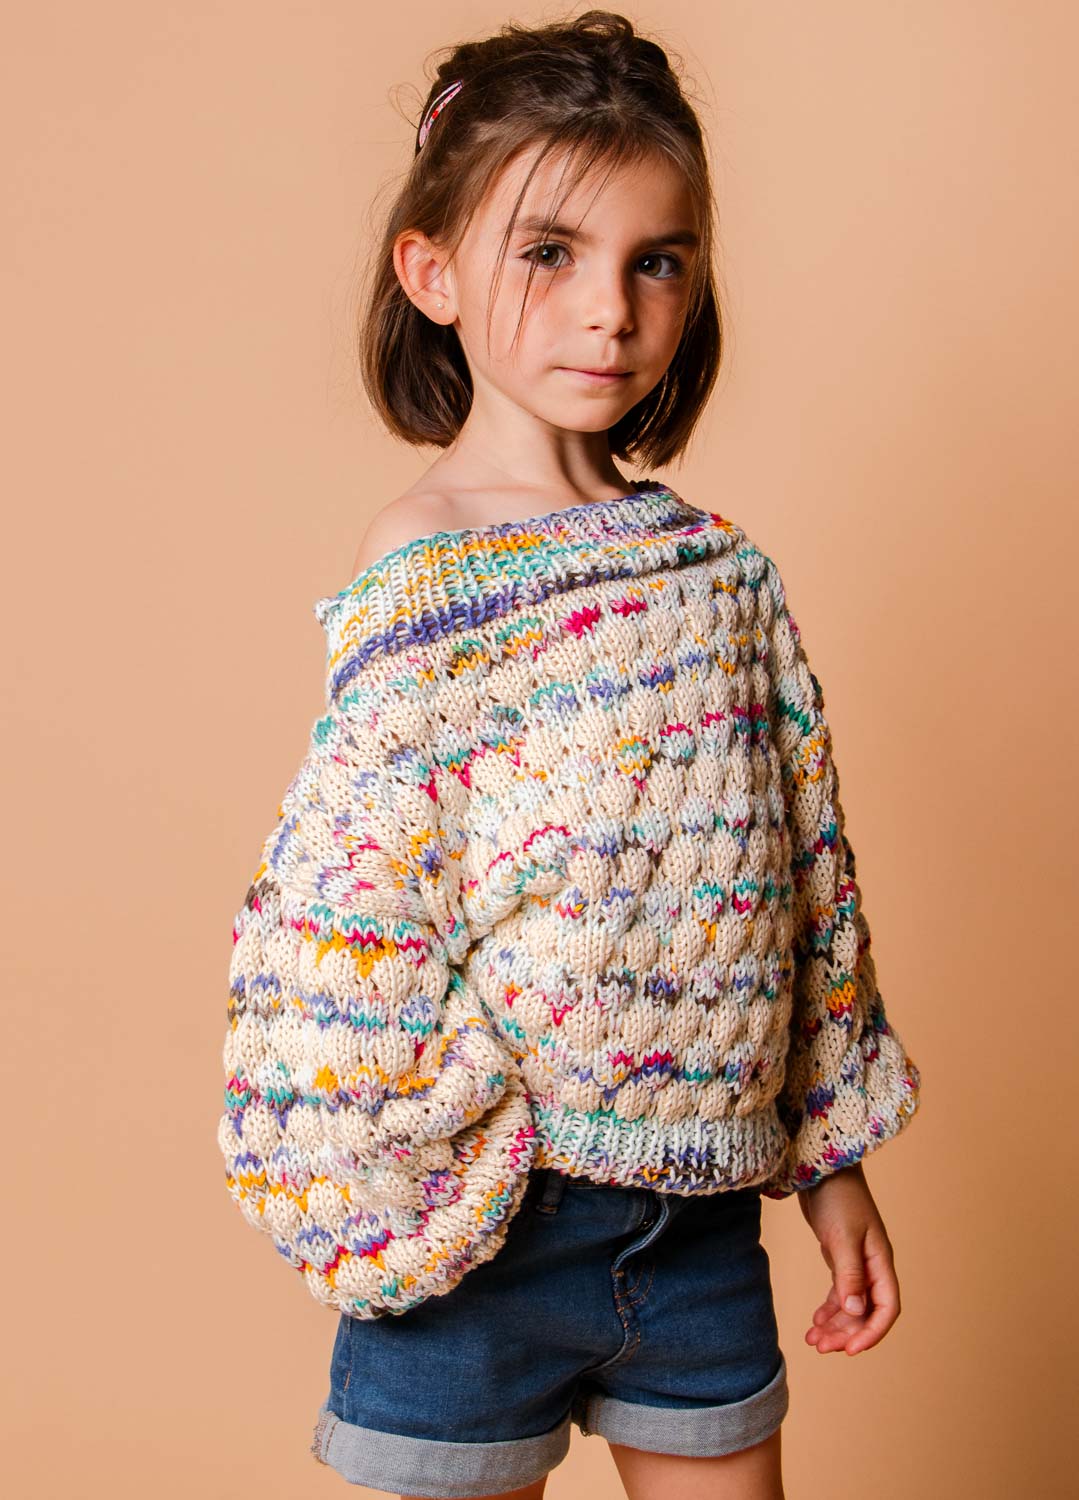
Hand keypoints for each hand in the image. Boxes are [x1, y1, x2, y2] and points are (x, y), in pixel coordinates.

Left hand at [796, 1163, 900, 1355]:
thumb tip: (856, 1311)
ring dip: (836, 1325)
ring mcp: (857, 1262)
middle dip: (846, 1333)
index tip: (850, 1350)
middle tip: (821, 1346)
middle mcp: (872, 1266)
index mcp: (881, 1262)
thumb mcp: (842, 1236)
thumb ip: (849, 1275)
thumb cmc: (837, 1197)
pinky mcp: (840, 1257)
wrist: (821, 1169)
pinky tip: (816, 1319)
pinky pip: (840, 1292)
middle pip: (866, 1312)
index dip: (871, 1332)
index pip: (886, 1308)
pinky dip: (829, 1308)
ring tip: (813, 1339)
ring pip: (851, 1305)